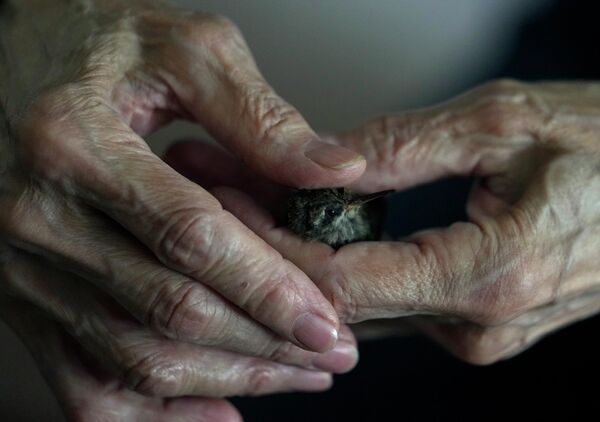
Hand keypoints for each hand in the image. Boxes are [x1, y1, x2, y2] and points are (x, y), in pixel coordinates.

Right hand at [0, 0, 362, 405]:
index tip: (326, 322)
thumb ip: (258, 114)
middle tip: (332, 353)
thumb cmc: (87, 43)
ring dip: (226, 379)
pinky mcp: (22, 297)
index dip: (267, 288)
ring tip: (295, 376)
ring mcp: (22, 268)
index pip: (190, 239)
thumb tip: (334, 173)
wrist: (3, 58)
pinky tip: (215, 412)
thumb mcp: (178, 49)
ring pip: (134, 358)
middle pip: (169, 311)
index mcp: (75, 143)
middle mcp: (37, 217)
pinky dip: (152, 415)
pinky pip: (83, 382)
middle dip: (264, 344)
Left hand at [169, 80, 599, 363]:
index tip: (224, 198)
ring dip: (306, 256)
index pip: (340, 276)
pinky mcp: (477, 322)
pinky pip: (392, 302)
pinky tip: (319, 227)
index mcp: (488, 274)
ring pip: (362, 304)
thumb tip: (324, 162)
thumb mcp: (504, 121)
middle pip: (339, 297)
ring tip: (253, 201)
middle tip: (221, 190)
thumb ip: (406, 147)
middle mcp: (476, 322)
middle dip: (273, 247)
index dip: (271, 241)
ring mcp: (476, 332)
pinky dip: (349, 267)